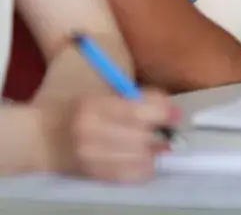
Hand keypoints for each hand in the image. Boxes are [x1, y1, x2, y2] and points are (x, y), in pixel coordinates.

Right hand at [39, 91, 177, 181]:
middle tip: (166, 130)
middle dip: (160, 133)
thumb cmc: (74, 108)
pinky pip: (129, 174)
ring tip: (157, 146)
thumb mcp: (101, 93)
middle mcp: (91, 132)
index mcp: (94, 105)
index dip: (163, 111)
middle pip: (142, 135)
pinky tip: (146, 161)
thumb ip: (134, 99)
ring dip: (154, 151)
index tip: (174, 113)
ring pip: (139, 157)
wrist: (39, 137)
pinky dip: (144, 168)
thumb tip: (169, 110)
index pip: (139, 109)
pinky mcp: (93, 173)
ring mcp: (91, 156)